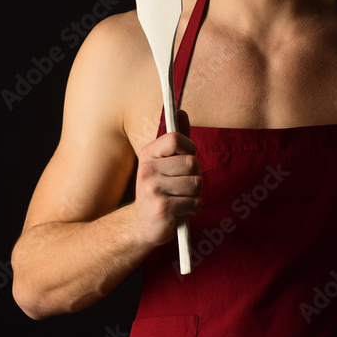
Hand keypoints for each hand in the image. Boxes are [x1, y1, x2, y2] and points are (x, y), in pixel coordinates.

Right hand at [133, 109, 201, 247]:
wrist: (140, 225)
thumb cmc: (159, 190)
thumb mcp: (163, 163)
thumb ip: (176, 140)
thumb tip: (181, 111)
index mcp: (147, 155)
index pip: (175, 138)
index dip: (189, 148)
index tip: (186, 157)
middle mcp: (147, 170)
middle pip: (192, 162)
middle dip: (194, 175)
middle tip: (181, 186)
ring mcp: (154, 190)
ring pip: (197, 183)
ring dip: (195, 193)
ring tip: (181, 198)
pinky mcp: (163, 209)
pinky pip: (195, 202)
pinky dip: (194, 207)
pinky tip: (181, 210)